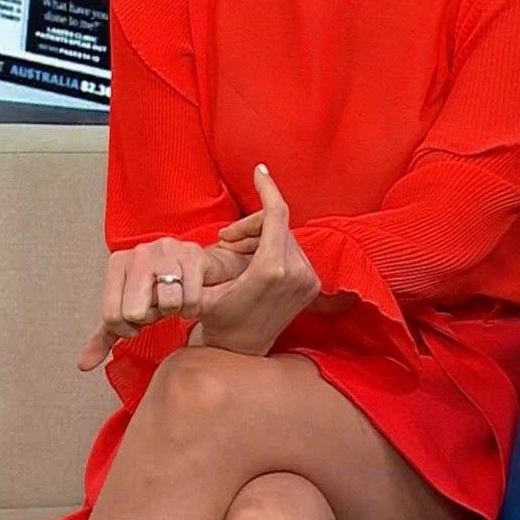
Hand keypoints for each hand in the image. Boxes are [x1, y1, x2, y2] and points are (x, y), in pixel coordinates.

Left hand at [76, 230, 258, 370]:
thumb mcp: (129, 311)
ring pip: (167, 303)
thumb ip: (105, 337)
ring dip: (174, 311)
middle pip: (135, 311)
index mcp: (117, 263)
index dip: (128, 327)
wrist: (198, 268)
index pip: (111, 316)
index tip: (139, 319)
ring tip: (174, 300)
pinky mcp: (193, 255)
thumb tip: (83, 364)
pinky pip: (191, 298)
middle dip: (151, 318)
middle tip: (158, 309)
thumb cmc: (159, 289)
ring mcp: (167, 250)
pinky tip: (190, 297)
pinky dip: (193, 307)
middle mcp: (139, 253)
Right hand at [192, 166, 321, 357]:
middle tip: (225, 238)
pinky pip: (293, 250)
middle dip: (250, 224)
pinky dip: (273, 247)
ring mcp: (308, 279)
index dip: (267, 188)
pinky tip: (253, 262)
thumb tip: (220, 237)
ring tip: (235, 251)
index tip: (258, 170)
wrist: (240, 350)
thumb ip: (213, 259)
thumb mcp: (206, 286)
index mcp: (272, 269)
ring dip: (260, 236)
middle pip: (277, 224)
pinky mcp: (313, 284)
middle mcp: (297, 272)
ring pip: (284, 236)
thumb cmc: (217, 318)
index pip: (276, 214)